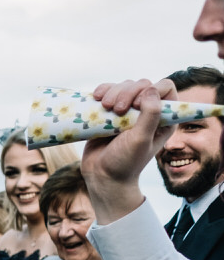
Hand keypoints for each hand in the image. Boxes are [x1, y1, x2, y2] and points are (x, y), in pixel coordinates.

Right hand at [81, 78, 178, 222]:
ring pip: (124, 85)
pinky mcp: (110, 112)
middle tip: (117, 109)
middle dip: (127, 92)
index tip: (137, 105)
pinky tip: (95, 98)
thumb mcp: (141, 139)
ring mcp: (128, 111)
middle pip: (142, 84)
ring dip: (113, 91)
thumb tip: (151, 89)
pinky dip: (101, 91)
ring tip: (104, 106)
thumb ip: (151, 115)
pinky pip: (108, 91)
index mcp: (163, 117)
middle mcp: (148, 111)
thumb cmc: (125, 162)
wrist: (102, 175)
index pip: (165, 87)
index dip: (151, 90)